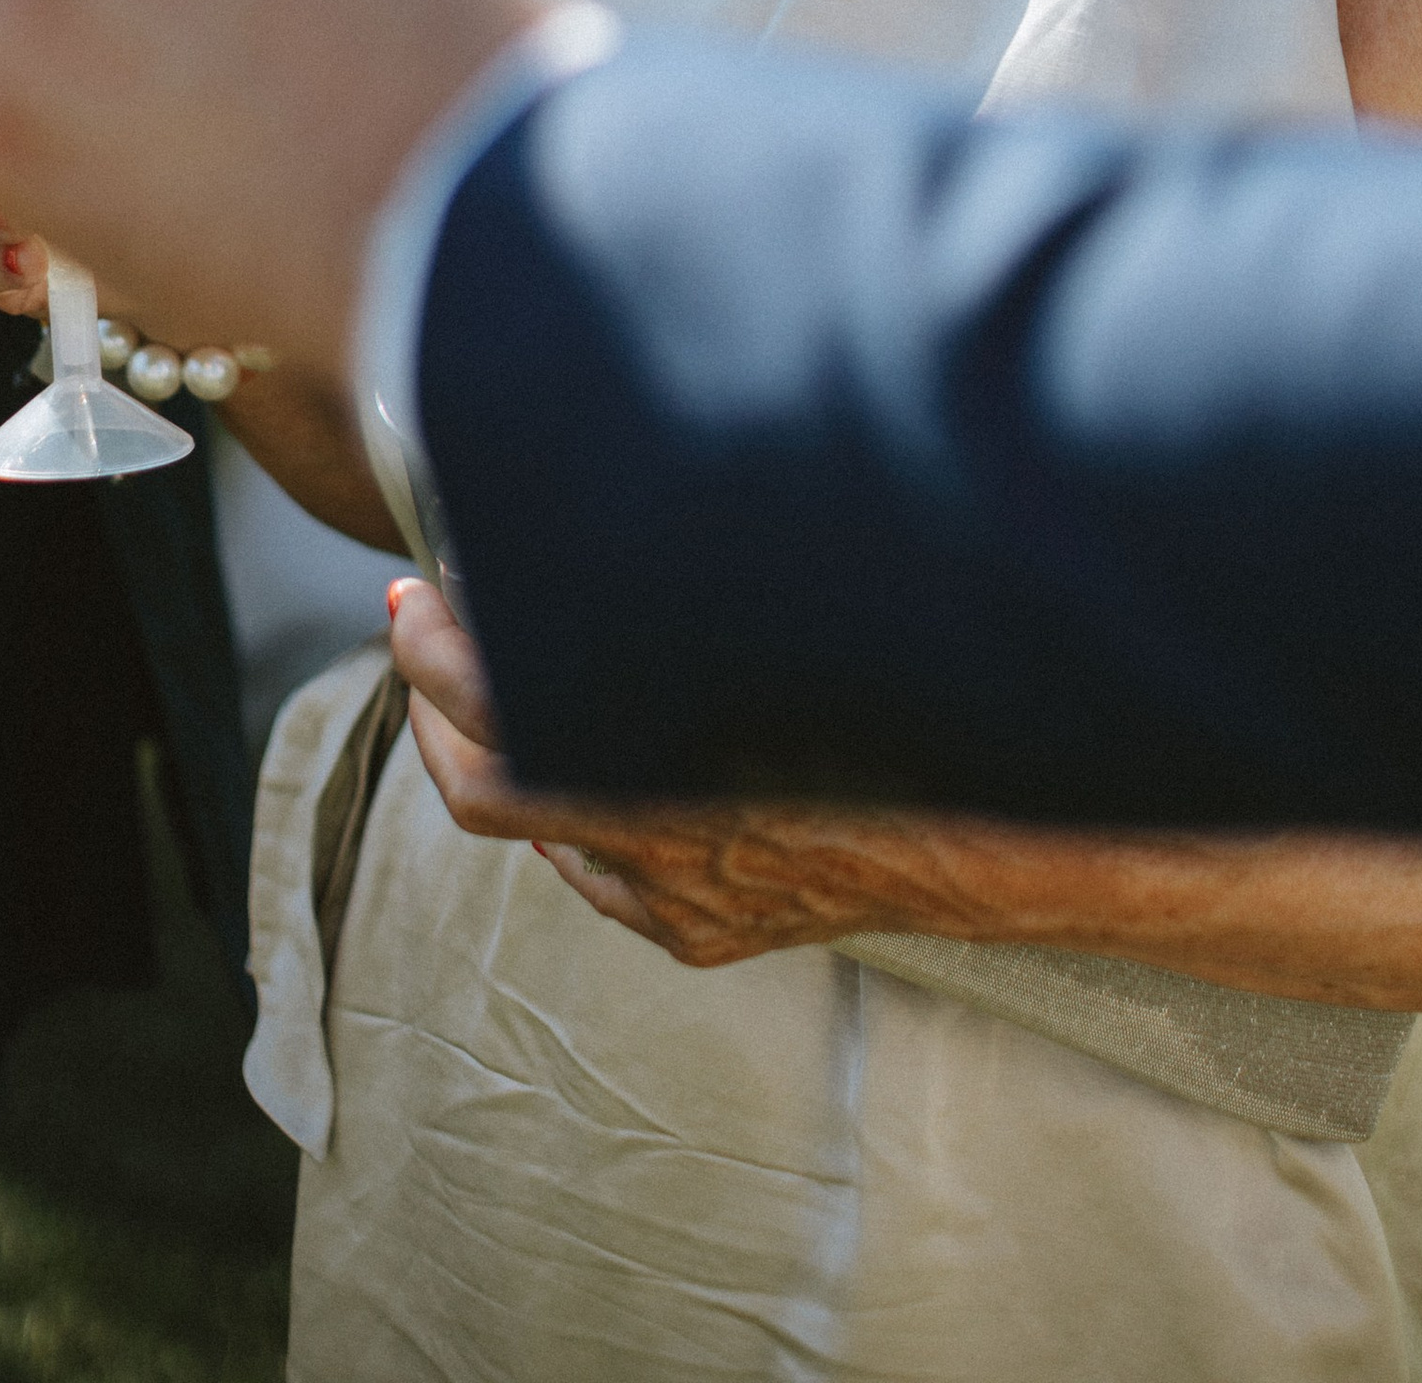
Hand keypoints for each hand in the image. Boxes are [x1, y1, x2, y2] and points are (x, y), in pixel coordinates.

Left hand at [390, 578, 1072, 967]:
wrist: (1003, 841)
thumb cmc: (907, 713)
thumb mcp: (795, 608)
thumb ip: (701, 575)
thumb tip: (620, 487)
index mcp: (663, 763)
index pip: (493, 711)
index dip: (437, 649)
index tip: (420, 591)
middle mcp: (651, 843)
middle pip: (481, 778)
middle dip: (435, 690)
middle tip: (417, 618)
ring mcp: (672, 900)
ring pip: (533, 830)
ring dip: (493, 748)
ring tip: (477, 674)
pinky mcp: (698, 934)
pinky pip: (599, 877)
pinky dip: (566, 817)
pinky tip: (573, 763)